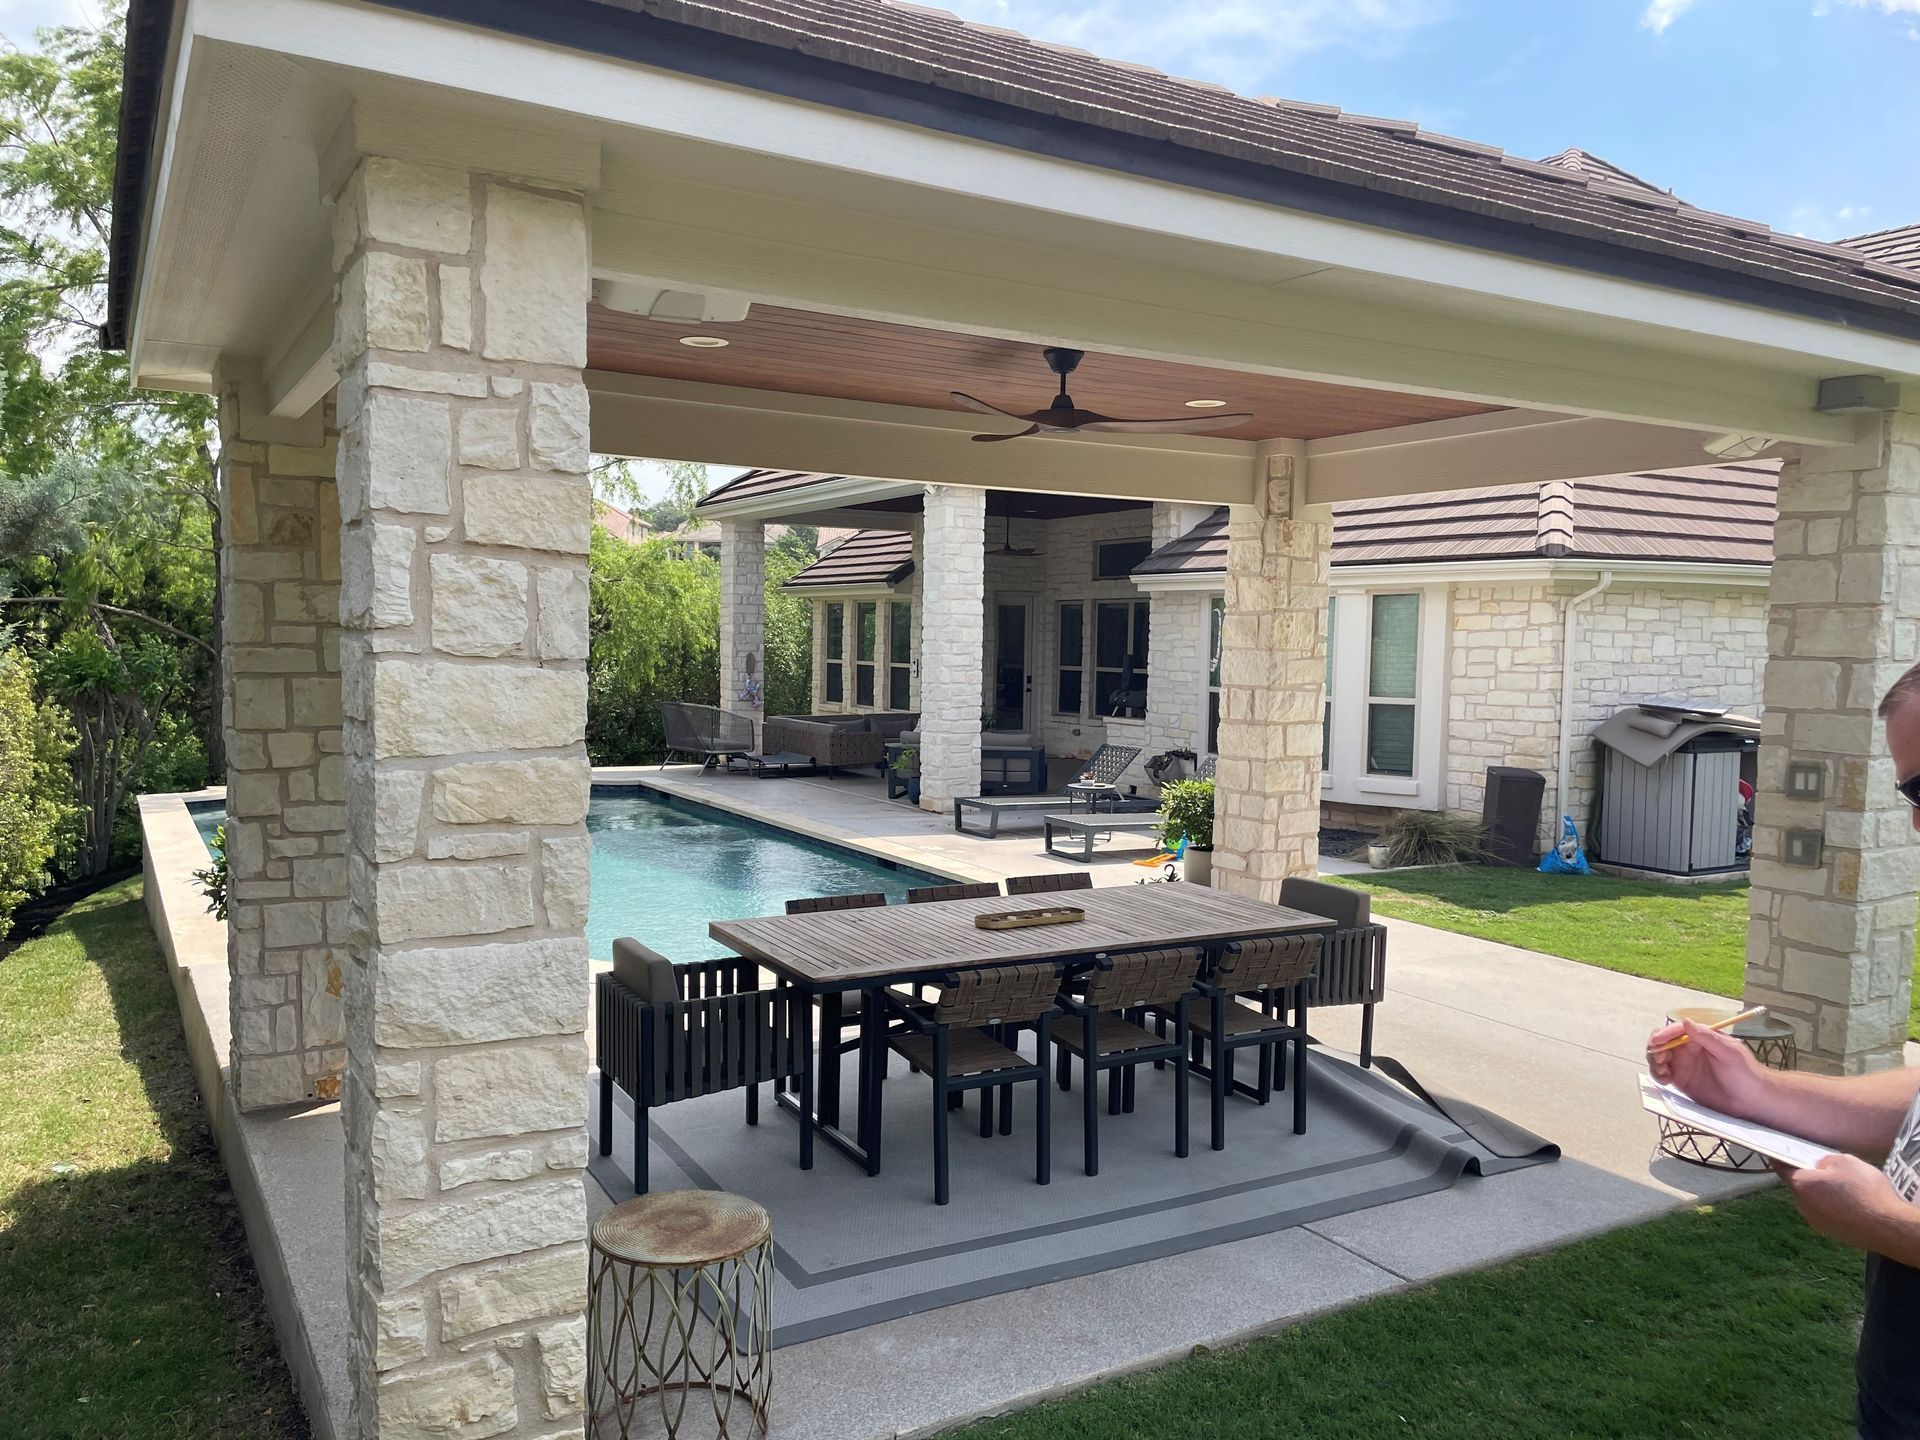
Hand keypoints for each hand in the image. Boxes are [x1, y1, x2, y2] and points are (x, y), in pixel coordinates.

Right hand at [1646, 1018, 1770, 1117]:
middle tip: (1660, 1060)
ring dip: (1654, 1062)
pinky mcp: (1681, 1081)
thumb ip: (1707, 1038)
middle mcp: (1689, 1050)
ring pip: (1659, 1058)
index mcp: (1700, 1038)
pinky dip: (1657, 1075)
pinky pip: (1662, 1075)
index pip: (1677, 1030)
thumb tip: (1686, 1022)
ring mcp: (1684, 1065)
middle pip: (1663, 1042)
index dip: (1664, 1034)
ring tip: (1663, 1071)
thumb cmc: (1746, 1073)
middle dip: (1656, 1048)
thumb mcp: (1730, 1052)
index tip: (1657, 1041)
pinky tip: (1664, 1079)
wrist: (1753, 1100)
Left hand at [1774, 1153, 1901, 1252]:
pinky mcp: (1831, 1233)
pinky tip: (1852, 1204)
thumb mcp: (1846, 1161)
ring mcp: (1816, 1222)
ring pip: (1814, 1200)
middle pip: (1800, 1186)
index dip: (1782, 1159)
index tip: (1781, 1152)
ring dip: (1823, 1193)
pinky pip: (1826, 1213)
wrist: (1888, 1228)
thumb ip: (1825, 1161)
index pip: (1782, 1168)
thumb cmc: (1864, 1191)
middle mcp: (1802, 1205)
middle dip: (1810, 1177)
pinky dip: (1833, 1207)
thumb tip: (1818, 1166)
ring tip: (1846, 1189)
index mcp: (1801, 1185)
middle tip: (1829, 1171)